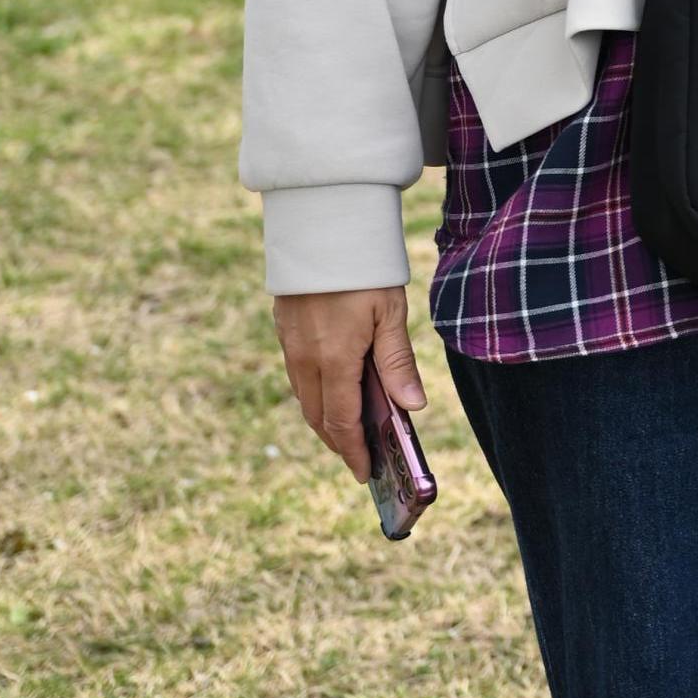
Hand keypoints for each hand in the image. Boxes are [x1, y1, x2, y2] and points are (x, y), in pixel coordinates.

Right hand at [272, 285, 423, 482]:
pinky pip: (298, 376)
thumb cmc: (362, 266)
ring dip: (325, 419)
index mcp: (334, 360)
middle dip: (339, 442)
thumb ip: (397, 362)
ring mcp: (290, 345)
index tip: (366, 474)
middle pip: (319, 417)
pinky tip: (332, 391)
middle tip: (361, 458)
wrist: (320, 224)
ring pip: (305, 398)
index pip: (342, 422)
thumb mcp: (389, 312)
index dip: (354, 452)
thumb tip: (412, 407)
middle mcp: (305, 359)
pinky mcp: (284, 330)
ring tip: (349, 431)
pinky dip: (315, 394)